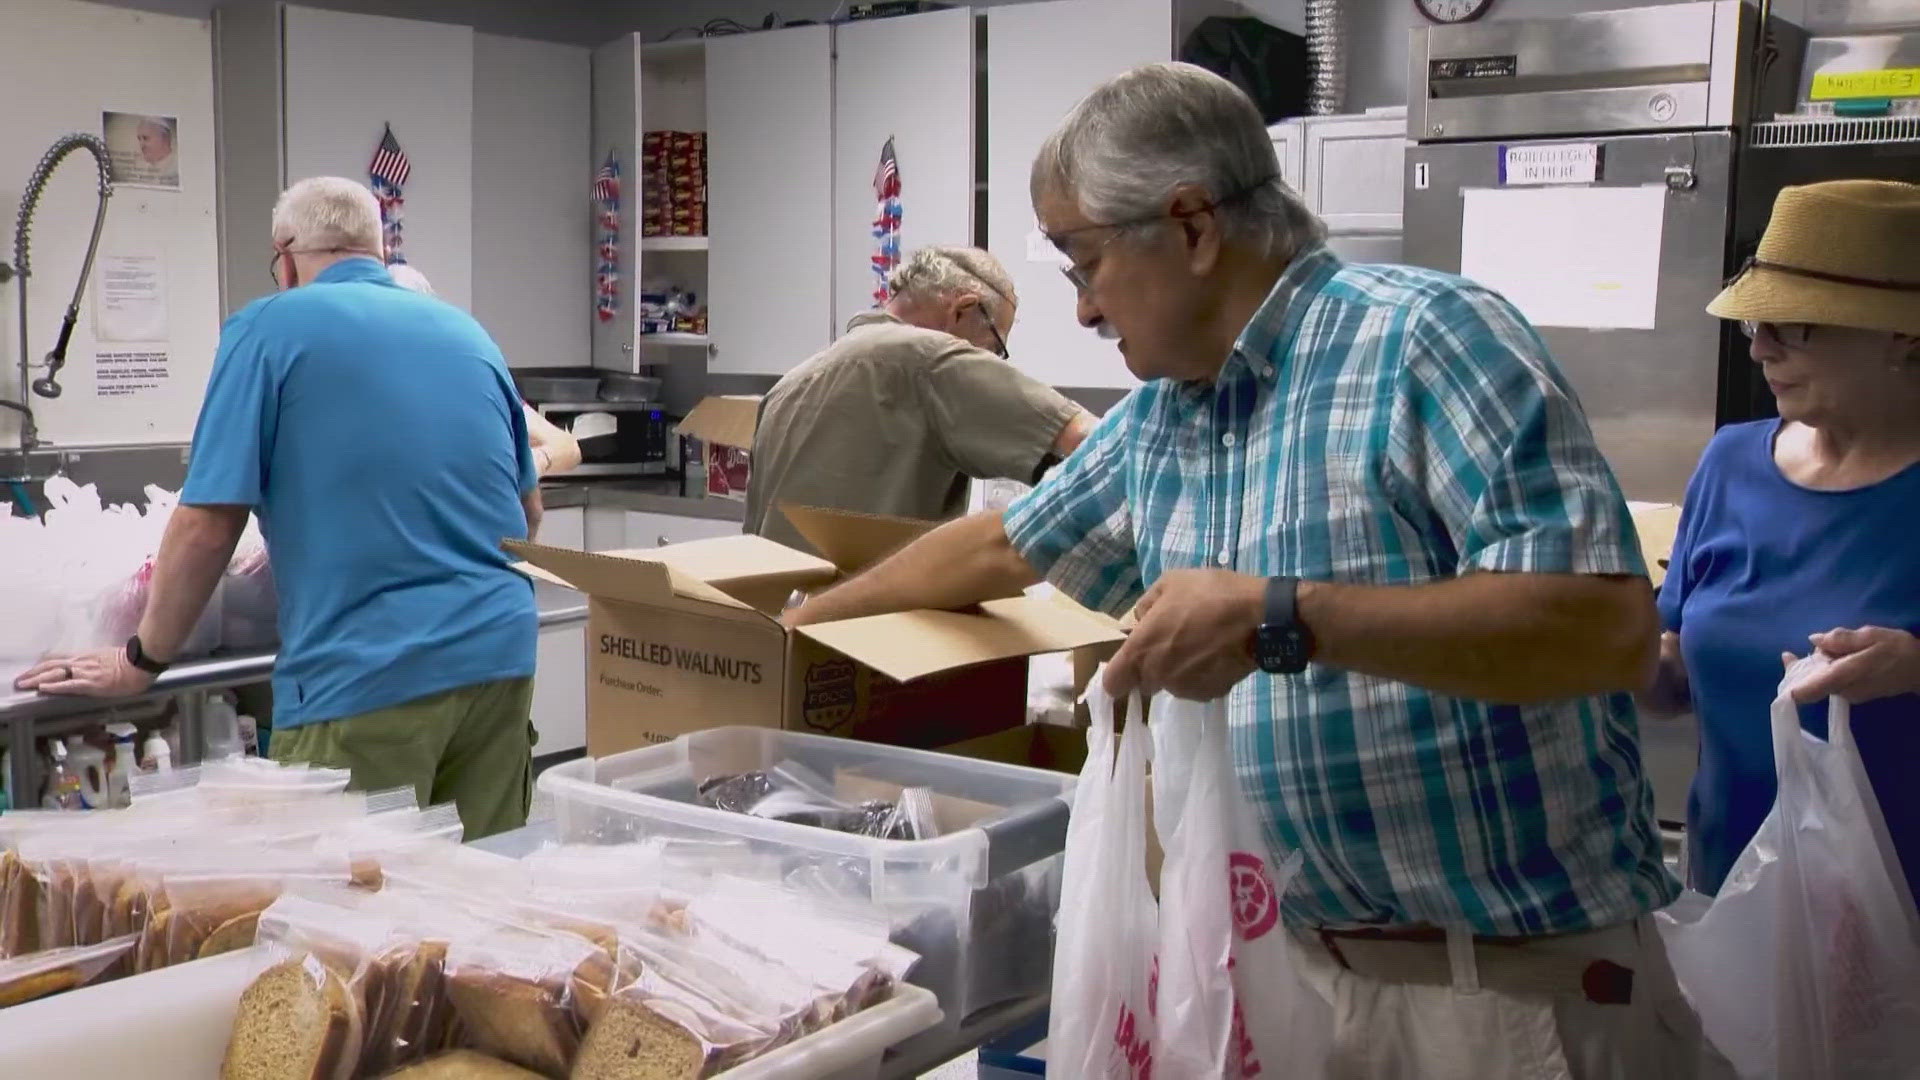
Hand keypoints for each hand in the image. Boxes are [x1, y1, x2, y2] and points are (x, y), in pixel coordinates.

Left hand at [12, 647, 157, 697]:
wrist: (141, 663)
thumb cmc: (131, 662)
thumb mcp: (109, 657)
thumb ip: (97, 662)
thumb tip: (92, 668)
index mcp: (86, 657)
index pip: (59, 659)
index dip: (43, 664)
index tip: (33, 669)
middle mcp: (81, 662)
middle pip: (51, 665)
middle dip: (33, 672)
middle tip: (20, 679)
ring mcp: (85, 672)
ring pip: (55, 674)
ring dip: (37, 679)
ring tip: (23, 684)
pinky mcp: (90, 683)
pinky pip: (68, 685)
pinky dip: (54, 686)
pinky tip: (43, 689)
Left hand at [1103, 570, 1264, 699]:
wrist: (1259, 618)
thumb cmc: (1209, 595)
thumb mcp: (1170, 583)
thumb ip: (1146, 605)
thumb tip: (1142, 620)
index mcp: (1141, 651)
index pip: (1112, 683)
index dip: (1118, 675)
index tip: (1130, 662)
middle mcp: (1158, 675)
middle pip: (1145, 682)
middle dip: (1154, 666)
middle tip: (1175, 641)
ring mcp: (1185, 688)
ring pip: (1172, 684)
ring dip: (1179, 670)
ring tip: (1202, 644)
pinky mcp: (1210, 694)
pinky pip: (1197, 686)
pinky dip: (1203, 675)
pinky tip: (1217, 654)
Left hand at [1785, 626, 1919, 704]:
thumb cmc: (1897, 650)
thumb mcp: (1871, 636)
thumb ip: (1841, 639)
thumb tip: (1814, 639)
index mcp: (1845, 676)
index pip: (1808, 690)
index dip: (1789, 681)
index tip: (1783, 663)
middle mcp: (1843, 690)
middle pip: (1810, 684)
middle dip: (1800, 668)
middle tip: (1796, 653)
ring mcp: (1848, 695)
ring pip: (1820, 683)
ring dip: (1813, 668)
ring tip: (1814, 652)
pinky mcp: (1853, 694)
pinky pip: (1830, 683)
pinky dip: (1824, 671)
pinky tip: (1827, 657)